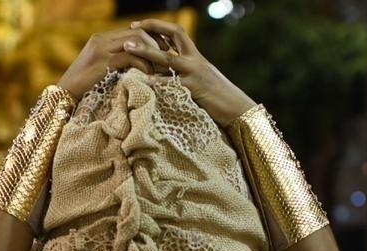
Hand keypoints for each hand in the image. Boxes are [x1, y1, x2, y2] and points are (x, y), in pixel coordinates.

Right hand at [58, 28, 161, 99]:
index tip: (163, 48)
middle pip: (137, 32)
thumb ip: (115, 62)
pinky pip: (129, 57)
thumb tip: (136, 63)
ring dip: (151, 53)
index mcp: (101, 39)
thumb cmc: (82, 87)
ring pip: (135, 42)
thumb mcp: (101, 70)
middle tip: (166, 56)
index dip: (151, 37)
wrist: (63, 96)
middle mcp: (101, 39)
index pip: (132, 30)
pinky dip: (143, 64)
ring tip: (159, 66)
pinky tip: (149, 74)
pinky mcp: (102, 62)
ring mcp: (101, 49)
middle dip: (155, 43)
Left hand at [122, 19, 255, 126]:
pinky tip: (143, 81)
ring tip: (128, 47)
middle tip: (131, 27)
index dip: (158, 26)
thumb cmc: (217, 98)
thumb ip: (182, 74)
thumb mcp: (199, 80)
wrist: (237, 109)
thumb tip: (161, 74)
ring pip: (167, 57)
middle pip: (174, 34)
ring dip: (146, 51)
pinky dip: (157, 83)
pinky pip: (172, 84)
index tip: (138, 25)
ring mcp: (195, 73)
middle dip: (152, 28)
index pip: (176, 32)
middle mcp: (195, 59)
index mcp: (196, 56)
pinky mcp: (195, 89)